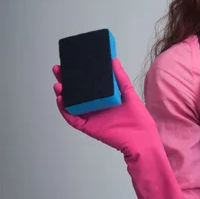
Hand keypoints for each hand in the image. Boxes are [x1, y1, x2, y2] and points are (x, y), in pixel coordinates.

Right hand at [52, 57, 185, 198]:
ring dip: (62, 95)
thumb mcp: (129, 93)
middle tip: (58, 69)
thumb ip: (120, 77)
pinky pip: (73, 118)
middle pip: (75, 93)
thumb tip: (113, 60)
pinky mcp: (88, 126)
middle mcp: (95, 107)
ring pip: (71, 105)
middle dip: (65, 82)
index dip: (77, 75)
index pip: (87, 85)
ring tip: (58, 84)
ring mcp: (90, 117)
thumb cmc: (138, 118)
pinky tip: (62, 99)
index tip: (70, 64)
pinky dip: (65, 110)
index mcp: (104, 98)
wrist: (142, 138)